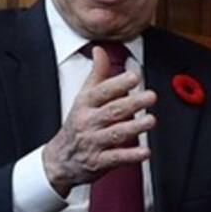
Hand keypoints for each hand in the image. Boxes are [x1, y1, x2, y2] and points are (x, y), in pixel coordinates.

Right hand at [42, 46, 155, 196]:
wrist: (59, 160)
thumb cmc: (77, 125)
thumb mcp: (83, 98)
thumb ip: (97, 75)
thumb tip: (100, 50)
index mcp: (85, 104)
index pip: (101, 91)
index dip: (117, 83)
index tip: (134, 76)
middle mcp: (88, 122)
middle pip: (111, 111)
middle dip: (132, 103)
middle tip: (151, 96)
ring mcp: (93, 142)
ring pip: (115, 133)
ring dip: (134, 127)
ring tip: (151, 120)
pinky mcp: (98, 162)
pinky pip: (116, 158)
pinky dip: (131, 155)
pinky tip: (145, 151)